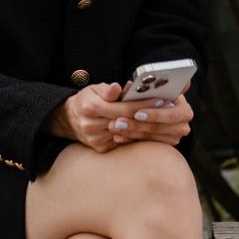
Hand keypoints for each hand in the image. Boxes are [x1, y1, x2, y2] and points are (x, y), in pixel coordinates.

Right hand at [46, 84, 192, 152]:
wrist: (69, 120)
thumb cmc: (86, 100)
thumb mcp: (93, 89)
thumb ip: (107, 89)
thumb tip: (118, 89)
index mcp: (91, 107)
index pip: (124, 108)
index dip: (145, 105)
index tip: (162, 100)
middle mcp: (92, 126)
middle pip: (129, 123)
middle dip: (151, 116)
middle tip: (170, 111)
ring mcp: (96, 140)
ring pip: (128, 135)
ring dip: (148, 128)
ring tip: (166, 121)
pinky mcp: (100, 149)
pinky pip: (124, 143)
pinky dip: (137, 137)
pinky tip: (151, 131)